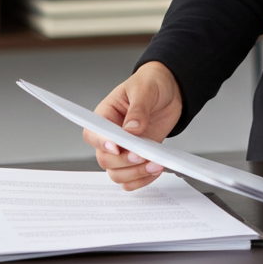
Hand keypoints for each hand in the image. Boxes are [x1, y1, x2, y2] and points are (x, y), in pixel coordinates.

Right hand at [82, 61, 182, 190]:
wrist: (170, 89)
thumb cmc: (151, 84)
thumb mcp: (144, 89)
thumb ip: (138, 109)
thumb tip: (132, 129)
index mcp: (105, 115)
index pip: (92, 134)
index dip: (101, 144)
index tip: (117, 147)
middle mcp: (111, 136)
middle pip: (105, 159)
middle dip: (124, 161)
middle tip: (142, 155)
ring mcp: (125, 149)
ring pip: (117, 173)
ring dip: (135, 174)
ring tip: (155, 164)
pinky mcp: (138, 157)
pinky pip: (132, 178)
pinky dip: (142, 179)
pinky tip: (155, 169)